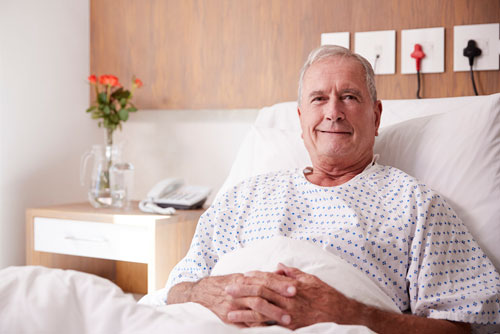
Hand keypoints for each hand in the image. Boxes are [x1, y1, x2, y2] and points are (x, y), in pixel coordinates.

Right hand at [189, 273, 295, 326]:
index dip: (279, 284)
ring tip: (286, 320)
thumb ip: (260, 277)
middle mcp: (238, 291)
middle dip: (278, 299)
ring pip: (255, 309)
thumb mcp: (242, 277)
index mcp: (243, 279)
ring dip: (272, 314)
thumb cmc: (227, 284)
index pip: (265, 280)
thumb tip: (280, 272)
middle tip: (294, 303)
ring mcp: (234, 305)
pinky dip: (260, 326)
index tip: (294, 288)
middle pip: (261, 294)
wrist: (203, 293)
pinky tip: (271, 328)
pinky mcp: (229, 317)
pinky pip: (247, 323)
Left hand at [226, 263, 360, 329]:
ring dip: (244, 312)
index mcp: (292, 285)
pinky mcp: (290, 327)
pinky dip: (256, 326)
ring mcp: (288, 314)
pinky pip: (270, 326)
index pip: (268, 278)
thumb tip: (278, 266)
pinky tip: (245, 327)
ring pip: (261, 312)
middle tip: (228, 289)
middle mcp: (288, 299)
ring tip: (229, 312)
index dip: (254, 277)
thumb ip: (292, 273)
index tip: (242, 275)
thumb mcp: (310, 279)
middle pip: (260, 293)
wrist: (341, 314)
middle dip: (242, 291)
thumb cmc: (326, 295)